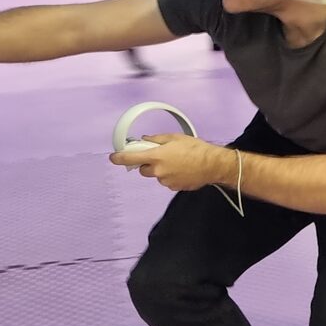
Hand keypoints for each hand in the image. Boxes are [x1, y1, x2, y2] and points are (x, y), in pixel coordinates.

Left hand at [109, 134, 229, 191]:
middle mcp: (158, 171)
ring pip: (156, 176)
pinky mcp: (173, 188)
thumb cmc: (196, 149)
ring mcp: (166, 181)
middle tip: (160, 156)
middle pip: (143, 170)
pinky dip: (170, 176)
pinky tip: (182, 170)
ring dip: (161, 170)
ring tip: (177, 162)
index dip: (120, 158)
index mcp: (156, 157)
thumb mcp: (175, 137)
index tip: (113, 158)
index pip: (131, 158)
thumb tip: (146, 140)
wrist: (212, 165)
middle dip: (148, 163)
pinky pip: (166, 181)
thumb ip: (157, 139)